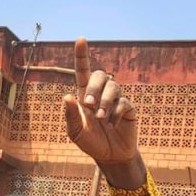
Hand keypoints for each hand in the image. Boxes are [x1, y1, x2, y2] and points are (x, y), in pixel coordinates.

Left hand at [62, 37, 138, 164]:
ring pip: (113, 86)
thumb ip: (70, 115)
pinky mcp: (128, 108)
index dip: (82, 55)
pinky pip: (124, 102)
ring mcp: (116, 99)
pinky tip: (112, 125)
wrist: (110, 156)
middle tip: (89, 105)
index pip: (82, 71)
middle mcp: (100, 94)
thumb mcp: (75, 132)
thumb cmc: (91, 142)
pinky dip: (116, 113)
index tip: (81, 39)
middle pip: (100, 75)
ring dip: (105, 102)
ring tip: (101, 118)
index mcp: (84, 96)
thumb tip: (67, 96)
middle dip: (94, 87)